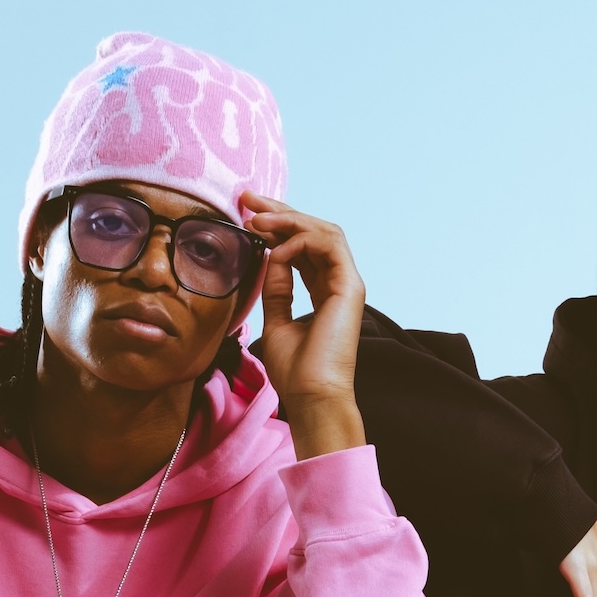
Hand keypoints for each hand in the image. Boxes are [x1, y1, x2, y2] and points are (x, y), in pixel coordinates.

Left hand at [241, 194, 365, 458]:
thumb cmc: (296, 372)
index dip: (276, 226)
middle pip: (313, 231)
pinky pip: (328, 246)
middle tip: (247, 198)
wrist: (312, 398)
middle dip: (279, 211)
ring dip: (288, 220)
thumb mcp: (276, 321)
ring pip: (323, 231)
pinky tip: (276, 251)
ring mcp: (347, 283)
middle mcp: (339, 282)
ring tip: (257, 221)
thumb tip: (271, 257)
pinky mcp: (350, 287)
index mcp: (324, 291)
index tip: (246, 215)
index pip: (302, 246)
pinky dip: (301, 241)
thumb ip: (277, 289)